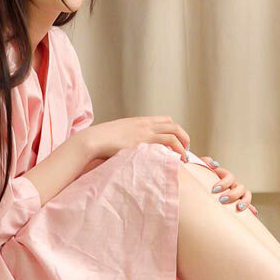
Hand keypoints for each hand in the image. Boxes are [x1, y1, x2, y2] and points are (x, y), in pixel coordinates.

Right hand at [75, 116, 190, 162]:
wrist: (94, 139)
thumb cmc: (102, 141)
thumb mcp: (118, 135)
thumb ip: (128, 139)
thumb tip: (130, 150)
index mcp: (139, 121)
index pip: (165, 120)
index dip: (174, 130)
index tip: (176, 142)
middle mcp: (145, 124)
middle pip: (173, 124)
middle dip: (183, 136)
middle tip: (185, 149)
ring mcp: (145, 131)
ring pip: (174, 131)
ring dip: (183, 144)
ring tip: (184, 157)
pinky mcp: (144, 140)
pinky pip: (167, 141)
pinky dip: (176, 149)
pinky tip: (176, 159)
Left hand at [199, 156, 257, 216]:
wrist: (204, 185)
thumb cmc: (203, 178)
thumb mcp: (203, 169)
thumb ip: (206, 162)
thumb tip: (214, 164)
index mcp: (226, 177)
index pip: (229, 177)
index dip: (224, 183)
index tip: (214, 189)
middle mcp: (234, 185)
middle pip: (239, 187)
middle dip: (232, 194)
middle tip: (222, 200)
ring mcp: (238, 194)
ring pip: (246, 195)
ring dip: (245, 201)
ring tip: (239, 208)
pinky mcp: (239, 202)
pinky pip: (248, 205)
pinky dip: (251, 208)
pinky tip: (253, 213)